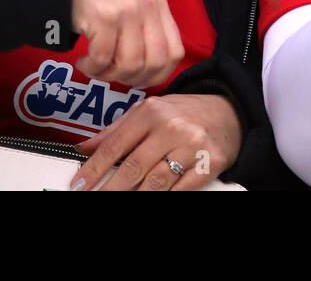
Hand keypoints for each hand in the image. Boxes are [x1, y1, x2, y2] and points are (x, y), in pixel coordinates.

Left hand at [69, 94, 242, 190]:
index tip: (79, 185)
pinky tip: (153, 198)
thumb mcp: (149, 111)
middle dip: (109, 189)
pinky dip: (165, 197)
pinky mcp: (209, 163)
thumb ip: (117, 130)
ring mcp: (192, 146)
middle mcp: (171, 127)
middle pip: (133, 167)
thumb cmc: (185, 113)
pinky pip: (181, 189)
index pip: (115, 145)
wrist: (230, 111)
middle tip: (96, 198)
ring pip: (155, 182)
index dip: (94, 168)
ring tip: (120, 200)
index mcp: (152, 112)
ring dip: (135, 196)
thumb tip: (84, 148)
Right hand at [70, 0, 183, 86]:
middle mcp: (147, 5)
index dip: (159, 75)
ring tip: (94, 67)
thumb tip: (151, 72)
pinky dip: (92, 68)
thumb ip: (146, 30)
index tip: (139, 80)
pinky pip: (103, 59)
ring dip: (109, 75)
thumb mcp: (132, 4)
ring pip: (130, 64)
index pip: (175, 52)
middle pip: (155, 62)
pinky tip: (83, 61)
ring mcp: (127, 10)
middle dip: (133, 79)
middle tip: (113, 75)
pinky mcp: (103, 17)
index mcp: (158, 3)